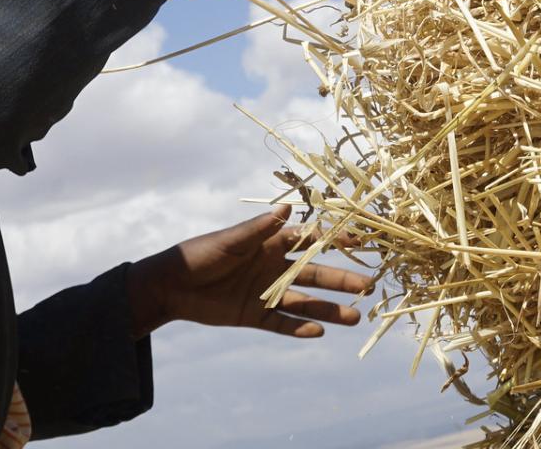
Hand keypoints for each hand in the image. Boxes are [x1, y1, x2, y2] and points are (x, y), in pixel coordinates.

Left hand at [126, 207, 367, 338]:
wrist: (171, 285)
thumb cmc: (200, 253)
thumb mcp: (230, 240)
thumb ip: (259, 229)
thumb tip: (287, 207)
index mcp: (270, 243)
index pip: (310, 240)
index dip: (334, 240)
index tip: (358, 244)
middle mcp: (274, 267)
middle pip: (315, 275)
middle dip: (342, 281)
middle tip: (369, 287)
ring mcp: (266, 293)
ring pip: (305, 303)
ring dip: (330, 310)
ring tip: (355, 318)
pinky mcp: (254, 315)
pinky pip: (283, 323)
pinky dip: (300, 328)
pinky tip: (320, 333)